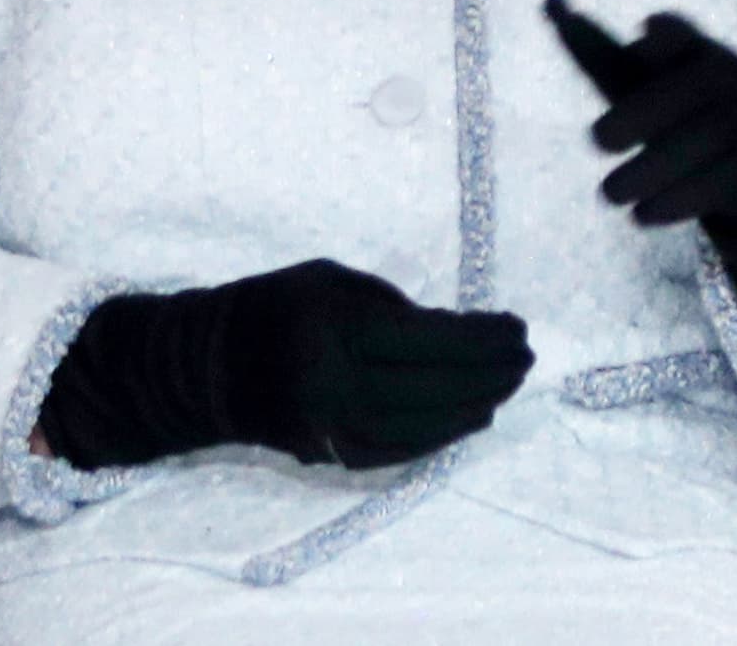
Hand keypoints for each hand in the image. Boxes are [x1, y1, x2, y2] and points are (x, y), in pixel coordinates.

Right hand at [40, 258, 533, 470]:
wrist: (210, 365)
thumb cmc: (277, 305)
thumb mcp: (332, 280)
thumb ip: (393, 307)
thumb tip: (456, 336)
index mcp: (339, 330)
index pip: (432, 340)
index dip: (482, 338)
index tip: (516, 326)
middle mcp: (339, 385)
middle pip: (436, 388)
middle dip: (491, 374)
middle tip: (525, 358)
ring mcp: (335, 429)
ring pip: (425, 427)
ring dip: (475, 407)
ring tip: (506, 386)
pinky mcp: (333, 455)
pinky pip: (401, 450)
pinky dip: (441, 435)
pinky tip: (469, 417)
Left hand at [543, 0, 736, 359]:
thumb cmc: (674, 107)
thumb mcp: (635, 78)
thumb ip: (594, 46)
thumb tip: (550, 1)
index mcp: (693, 49)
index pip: (682, 33)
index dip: (666, 34)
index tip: (642, 33)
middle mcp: (726, 78)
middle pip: (694, 90)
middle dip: (646, 113)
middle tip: (596, 140)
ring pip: (709, 137)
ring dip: (655, 168)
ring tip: (609, 194)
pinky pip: (722, 181)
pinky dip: (678, 200)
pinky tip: (641, 216)